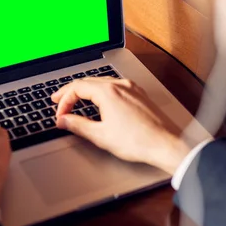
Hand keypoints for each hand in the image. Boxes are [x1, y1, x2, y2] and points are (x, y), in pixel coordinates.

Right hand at [52, 77, 190, 174]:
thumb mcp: (101, 136)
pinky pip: (114, 86)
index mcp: (108, 92)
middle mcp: (120, 85)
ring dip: (86, 90)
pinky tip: (100, 102)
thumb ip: (78, 125)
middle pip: (88, 81)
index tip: (59, 113)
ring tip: (76, 100)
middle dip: (71, 92)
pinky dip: (101, 92)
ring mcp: (131, 88)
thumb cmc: (138, 141)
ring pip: (101, 82)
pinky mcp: (139, 94)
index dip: (64, 100)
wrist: (166, 144)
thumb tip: (64, 120)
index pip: (77, 87)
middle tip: (59, 101)